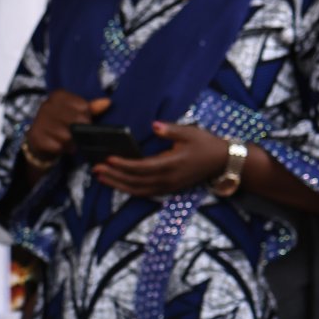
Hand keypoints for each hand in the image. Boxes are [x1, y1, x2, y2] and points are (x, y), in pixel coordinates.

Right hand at [24, 90, 111, 163]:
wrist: (39, 141)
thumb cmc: (62, 124)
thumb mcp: (76, 113)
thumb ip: (91, 108)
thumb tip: (107, 102)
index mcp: (58, 95)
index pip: (83, 107)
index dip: (87, 117)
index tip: (82, 122)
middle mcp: (47, 105)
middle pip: (76, 121)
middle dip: (80, 131)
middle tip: (77, 134)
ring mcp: (39, 120)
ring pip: (67, 135)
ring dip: (71, 142)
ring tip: (68, 142)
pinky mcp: (35, 136)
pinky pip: (56, 146)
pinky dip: (61, 149)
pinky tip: (58, 146)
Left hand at [93, 121, 230, 197]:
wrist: (222, 161)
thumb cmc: (205, 144)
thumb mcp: (190, 133)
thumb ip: (170, 130)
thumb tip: (154, 125)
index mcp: (172, 164)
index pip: (143, 167)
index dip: (124, 165)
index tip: (109, 159)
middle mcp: (168, 179)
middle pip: (135, 182)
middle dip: (114, 176)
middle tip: (96, 168)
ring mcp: (168, 186)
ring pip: (137, 190)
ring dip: (117, 185)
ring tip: (100, 176)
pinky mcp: (168, 189)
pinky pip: (144, 192)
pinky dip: (128, 189)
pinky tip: (116, 183)